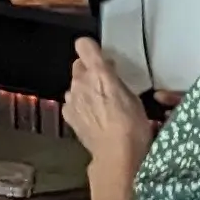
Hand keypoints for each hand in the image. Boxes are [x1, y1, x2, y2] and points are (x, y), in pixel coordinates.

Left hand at [64, 36, 152, 181]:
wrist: (116, 154)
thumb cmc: (132, 125)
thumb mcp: (132, 96)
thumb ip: (115, 80)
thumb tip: (108, 71)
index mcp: (98, 72)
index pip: (83, 45)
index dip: (91, 49)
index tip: (100, 58)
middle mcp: (80, 81)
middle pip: (78, 65)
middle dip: (89, 71)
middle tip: (104, 84)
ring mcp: (71, 98)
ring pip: (75, 85)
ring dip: (84, 90)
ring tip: (100, 105)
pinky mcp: (67, 114)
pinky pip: (72, 102)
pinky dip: (79, 106)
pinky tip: (92, 118)